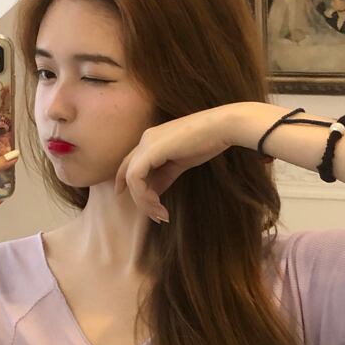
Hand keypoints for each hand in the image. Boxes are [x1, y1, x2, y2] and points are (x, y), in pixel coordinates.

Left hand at [114, 105, 234, 222]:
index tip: (121, 195)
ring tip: (161, 215)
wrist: (223, 127)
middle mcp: (146, 139)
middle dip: (139, 199)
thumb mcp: (180, 164)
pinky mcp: (151, 149)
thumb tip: (152, 194)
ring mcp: (147, 143)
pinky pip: (136, 178)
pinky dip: (145, 196)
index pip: (129, 162)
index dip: (122, 180)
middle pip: (128, 173)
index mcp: (152, 139)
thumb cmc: (208, 142)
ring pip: (131, 179)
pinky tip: (159, 205)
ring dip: (144, 202)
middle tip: (156, 217)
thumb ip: (163, 177)